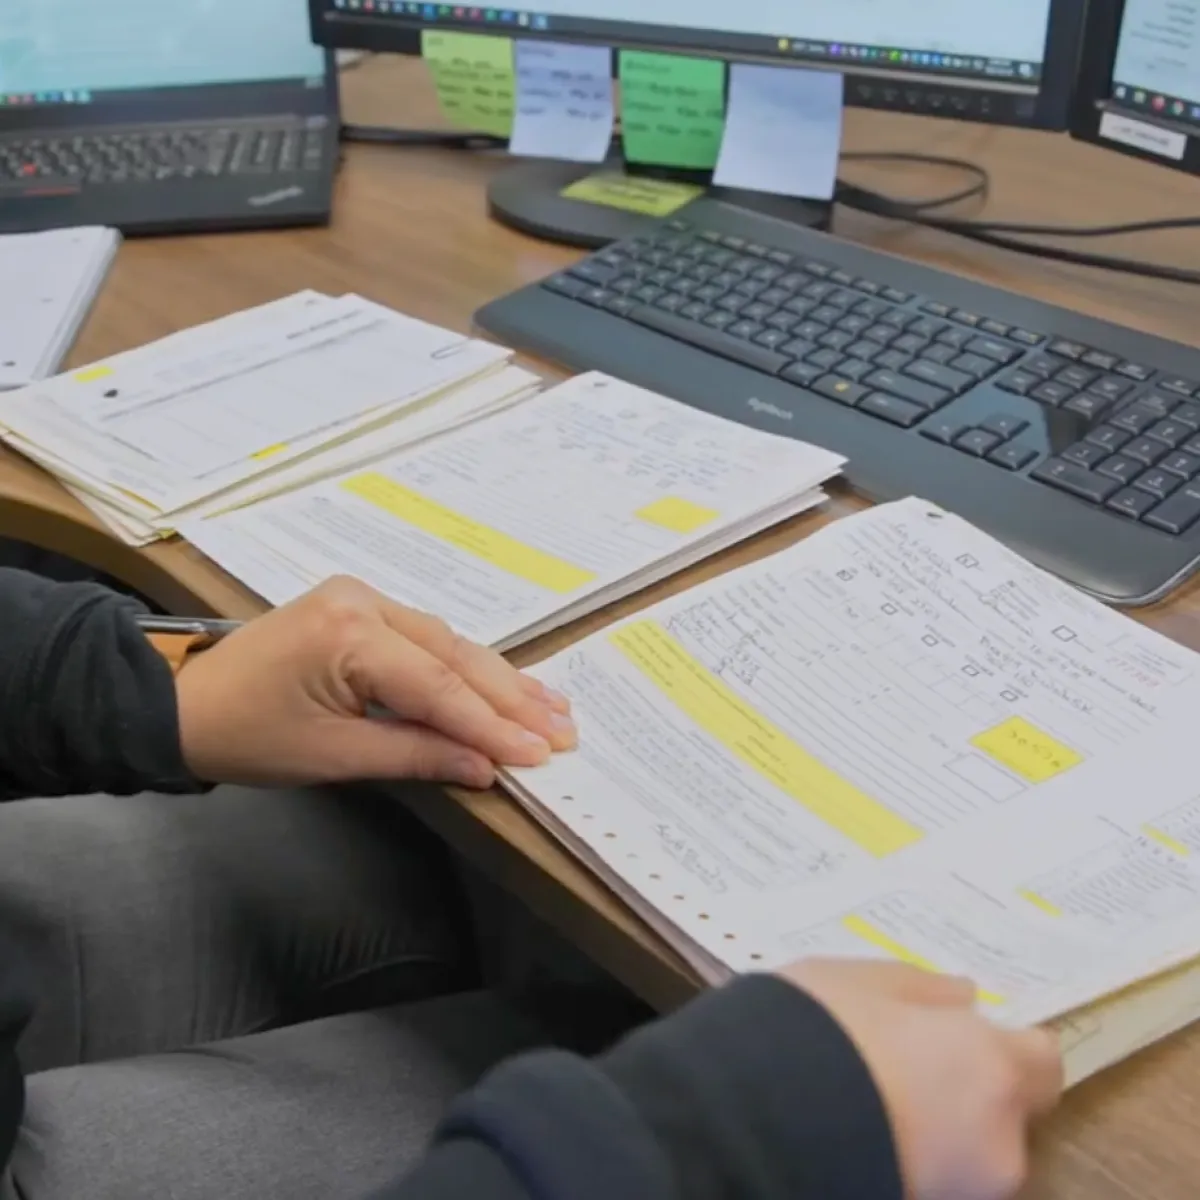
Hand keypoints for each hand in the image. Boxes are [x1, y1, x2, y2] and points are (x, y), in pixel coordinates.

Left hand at [173, 576, 575, 787]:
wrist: (180, 703)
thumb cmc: (248, 736)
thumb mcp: (334, 756)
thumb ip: (416, 753)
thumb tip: (487, 767)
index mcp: (349, 634)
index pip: (438, 685)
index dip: (492, 724)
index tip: (540, 752)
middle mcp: (363, 601)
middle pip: (454, 655)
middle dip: (511, 697)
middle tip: (564, 728)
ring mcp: (361, 597)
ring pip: (447, 643)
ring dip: (497, 680)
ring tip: (551, 708)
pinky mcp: (359, 607)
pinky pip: (426, 639)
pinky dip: (464, 668)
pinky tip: (502, 684)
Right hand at [779, 959, 1062, 1199]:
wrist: (756, 1120)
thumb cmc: (820, 1030)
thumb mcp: (863, 980)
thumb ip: (923, 989)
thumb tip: (964, 998)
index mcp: (993, 1071)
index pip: (1042, 1063)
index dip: (1007, 1045)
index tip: (965, 1032)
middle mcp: (995, 1143)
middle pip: (1002, 1113)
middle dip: (966, 1091)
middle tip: (904, 1062)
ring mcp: (957, 1190)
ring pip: (962, 1151)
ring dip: (934, 1128)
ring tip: (867, 1096)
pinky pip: (926, 1172)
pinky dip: (903, 1151)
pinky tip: (856, 1126)